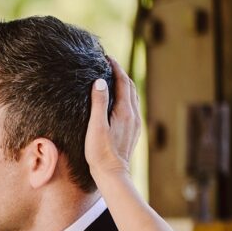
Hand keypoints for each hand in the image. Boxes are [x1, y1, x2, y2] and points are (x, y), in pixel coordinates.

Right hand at [84, 55, 141, 178]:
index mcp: (124, 111)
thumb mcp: (96, 126)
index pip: (122, 82)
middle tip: (109, 64)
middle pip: (130, 87)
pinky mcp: (134, 131)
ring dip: (124, 85)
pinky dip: (126, 97)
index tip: (107, 57)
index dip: (115, 67)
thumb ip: (98, 103)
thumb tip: (99, 81)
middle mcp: (133, 115)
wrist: (113, 174)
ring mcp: (135, 123)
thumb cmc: (100, 152)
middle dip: (121, 73)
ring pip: (132, 97)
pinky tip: (118, 100)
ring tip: (113, 78)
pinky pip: (132, 107)